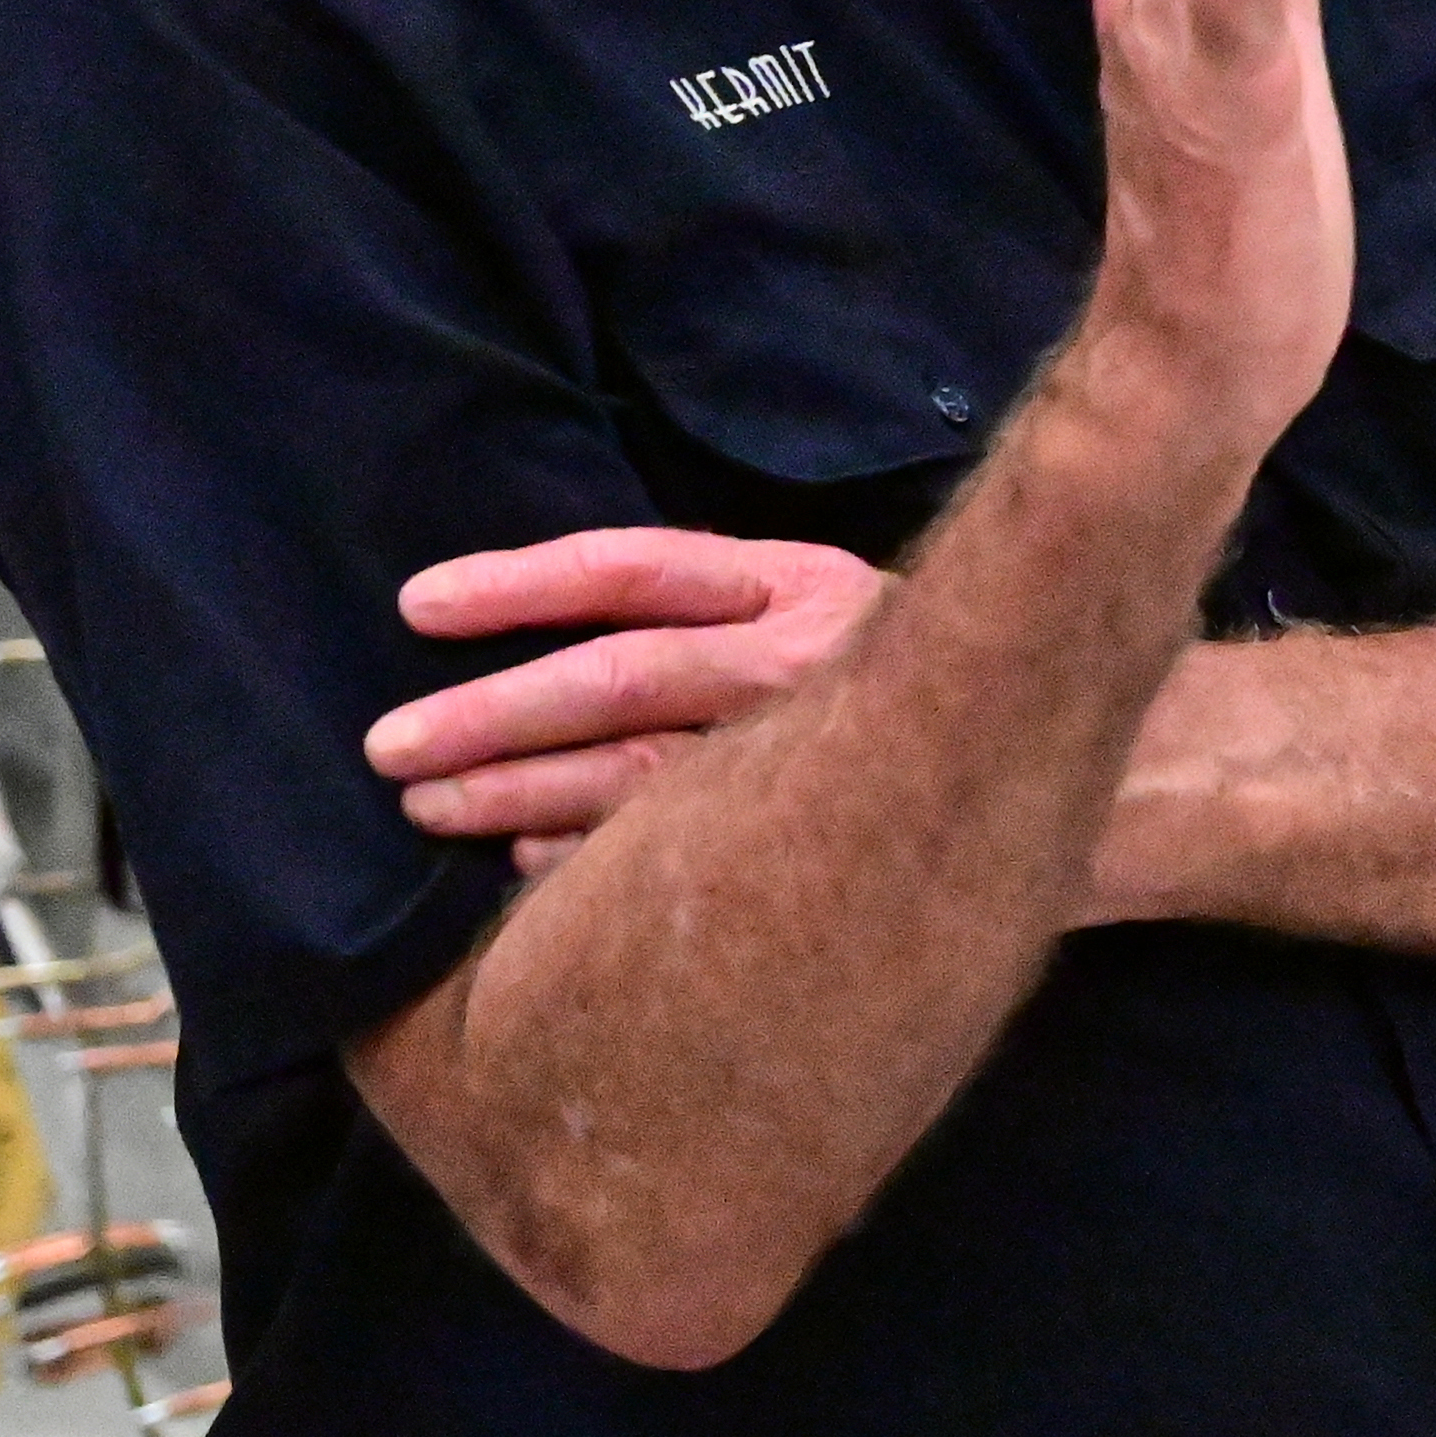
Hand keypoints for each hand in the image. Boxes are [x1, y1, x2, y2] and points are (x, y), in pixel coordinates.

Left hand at [367, 530, 886, 874]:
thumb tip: (549, 626)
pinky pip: (672, 854)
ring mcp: (813, 755)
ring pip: (637, 776)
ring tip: (427, 807)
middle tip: (388, 746)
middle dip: (492, 711)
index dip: (521, 584)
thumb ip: (719, 613)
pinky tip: (521, 866)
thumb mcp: (824, 608)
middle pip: (623, 677)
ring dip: (517, 794)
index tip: (418, 606)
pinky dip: (586, 860)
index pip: (636, 570)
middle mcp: (807, 662)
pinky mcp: (815, 842)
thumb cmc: (898, 677)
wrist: (1047, 754)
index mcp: (800, 585)